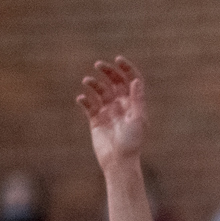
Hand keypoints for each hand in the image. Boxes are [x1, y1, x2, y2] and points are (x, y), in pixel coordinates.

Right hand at [77, 57, 146, 171]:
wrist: (118, 161)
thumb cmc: (132, 142)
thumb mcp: (137, 119)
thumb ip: (137, 99)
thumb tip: (135, 80)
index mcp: (134, 104)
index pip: (132, 81)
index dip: (126, 69)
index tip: (117, 59)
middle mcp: (122, 105)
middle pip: (115, 82)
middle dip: (108, 71)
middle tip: (98, 64)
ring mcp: (108, 112)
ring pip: (100, 91)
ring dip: (94, 84)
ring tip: (87, 81)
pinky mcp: (96, 120)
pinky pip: (88, 105)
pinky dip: (84, 100)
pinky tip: (82, 98)